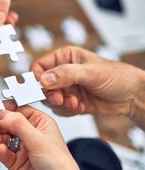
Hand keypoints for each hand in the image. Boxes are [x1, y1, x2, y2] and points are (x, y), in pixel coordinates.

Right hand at [0, 101, 86, 169]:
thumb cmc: (61, 167)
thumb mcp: (38, 140)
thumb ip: (16, 124)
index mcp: (40, 123)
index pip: (18, 110)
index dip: (4, 109)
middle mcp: (31, 134)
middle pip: (7, 123)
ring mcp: (22, 149)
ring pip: (3, 137)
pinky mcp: (15, 162)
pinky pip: (3, 152)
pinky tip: (0, 150)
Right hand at [30, 46, 144, 124]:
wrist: (133, 96)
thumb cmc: (118, 76)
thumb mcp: (90, 72)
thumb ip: (66, 74)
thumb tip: (44, 79)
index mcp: (64, 57)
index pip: (39, 67)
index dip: (37, 79)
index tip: (44, 88)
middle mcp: (62, 72)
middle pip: (41, 86)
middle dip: (51, 95)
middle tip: (61, 99)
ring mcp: (66, 88)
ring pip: (49, 99)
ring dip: (61, 104)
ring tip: (75, 102)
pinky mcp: (71, 101)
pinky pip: (59, 109)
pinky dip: (67, 111)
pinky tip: (80, 107)